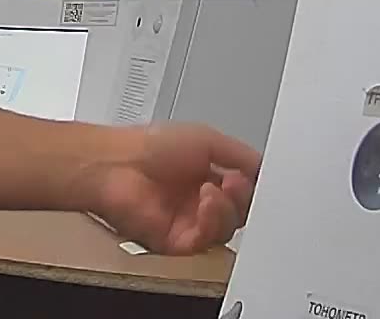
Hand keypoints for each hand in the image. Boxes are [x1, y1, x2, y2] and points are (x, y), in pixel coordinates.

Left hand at [71, 123, 259, 254]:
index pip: (244, 190)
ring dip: (227, 209)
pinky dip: (212, 222)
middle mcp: (197, 200)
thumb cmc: (146, 146)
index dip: (254, 187)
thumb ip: (239, 154)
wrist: (115, 164)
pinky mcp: (177, 241)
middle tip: (239, 182)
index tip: (263, 181)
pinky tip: (206, 201)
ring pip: (227, 229)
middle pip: (240, 212)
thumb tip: (264, 167)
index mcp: (206, 174)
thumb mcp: (205, 138)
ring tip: (215, 189)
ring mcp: (188, 221)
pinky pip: (207, 241)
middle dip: (244, 198)